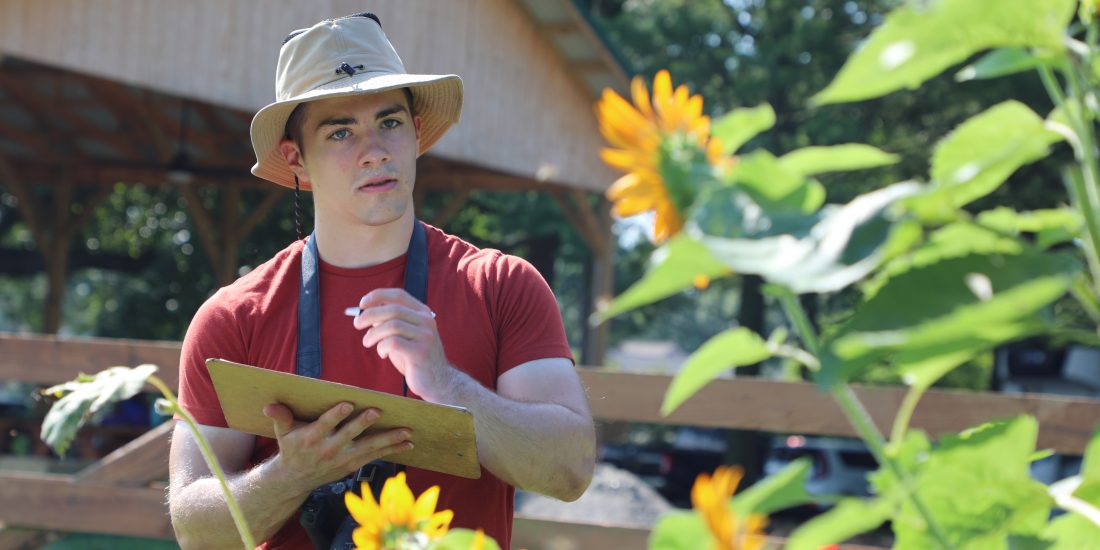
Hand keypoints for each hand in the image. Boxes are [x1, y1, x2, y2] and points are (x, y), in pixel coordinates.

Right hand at [262, 401, 412, 492]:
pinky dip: (393, 450)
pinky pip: (376, 456)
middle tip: (378, 412)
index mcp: (311, 438)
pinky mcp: (353, 465)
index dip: (336, 415)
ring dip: (389, 440)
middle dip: (364, 424)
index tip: (348, 403)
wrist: (295, 479)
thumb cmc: (291, 447)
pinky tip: (408, 444)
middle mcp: (329, 449)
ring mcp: (343, 459)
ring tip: (407, 432)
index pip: (325, 424)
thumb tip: (269, 405)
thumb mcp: (283, 432)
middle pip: (349, 435)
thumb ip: (280, 417)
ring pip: (369, 447)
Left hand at [351, 288, 453, 400]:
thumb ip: (388, 324)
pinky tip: (383, 354)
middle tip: (357, 324)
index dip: (378, 296)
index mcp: (422, 313)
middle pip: (393, 309)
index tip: (362, 303)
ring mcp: (425, 336)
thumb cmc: (415, 359)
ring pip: (391, 326)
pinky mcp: (420, 352)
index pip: (399, 295)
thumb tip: (365, 312)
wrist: (437, 382)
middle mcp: (426, 321)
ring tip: (368, 342)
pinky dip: (382, 347)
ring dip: (373, 334)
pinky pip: (393, 343)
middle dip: (369, 315)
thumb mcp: (402, 337)